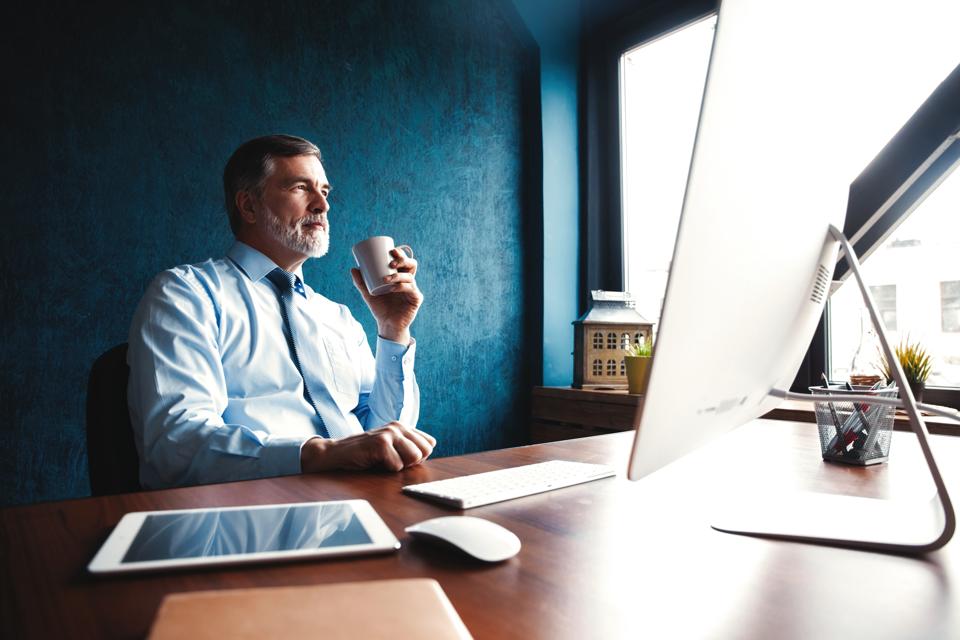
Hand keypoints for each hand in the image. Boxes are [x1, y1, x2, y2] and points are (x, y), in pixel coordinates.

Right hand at [300, 422, 435, 472]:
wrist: (338, 453)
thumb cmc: (366, 454)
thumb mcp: (391, 448)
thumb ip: (410, 446)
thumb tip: (431, 446)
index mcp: (403, 426)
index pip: (430, 443)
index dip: (418, 457)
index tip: (400, 457)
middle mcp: (398, 426)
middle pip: (425, 451)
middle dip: (410, 462)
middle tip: (390, 459)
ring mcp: (389, 433)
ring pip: (414, 457)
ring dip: (398, 465)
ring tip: (383, 460)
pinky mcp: (381, 443)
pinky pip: (397, 466)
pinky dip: (386, 469)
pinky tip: (374, 461)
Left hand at [351, 246, 422, 343]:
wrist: (386, 324)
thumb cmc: (379, 308)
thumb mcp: (368, 294)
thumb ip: (361, 282)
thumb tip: (353, 268)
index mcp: (400, 276)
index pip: (404, 261)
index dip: (400, 253)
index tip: (391, 250)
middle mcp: (409, 281)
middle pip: (411, 265)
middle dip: (403, 260)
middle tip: (390, 263)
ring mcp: (413, 290)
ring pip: (410, 277)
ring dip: (398, 275)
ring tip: (386, 279)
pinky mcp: (416, 299)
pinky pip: (412, 290)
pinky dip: (402, 287)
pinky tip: (394, 288)